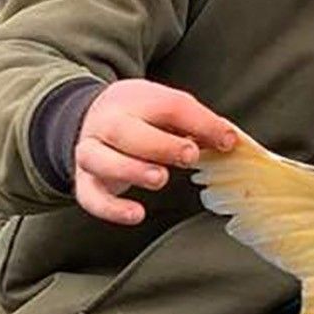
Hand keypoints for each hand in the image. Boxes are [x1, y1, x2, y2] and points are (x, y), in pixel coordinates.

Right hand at [74, 79, 237, 224]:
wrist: (92, 116)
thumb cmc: (142, 116)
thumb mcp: (168, 109)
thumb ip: (199, 124)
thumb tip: (230, 140)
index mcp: (136, 100)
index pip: (169, 106)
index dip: (201, 123)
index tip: (227, 141)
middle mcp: (107, 123)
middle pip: (126, 131)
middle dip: (160, 144)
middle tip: (189, 155)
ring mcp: (90, 152)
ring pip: (100, 159)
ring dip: (131, 170)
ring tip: (160, 178)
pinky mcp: (84, 181)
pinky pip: (90, 196)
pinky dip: (111, 208)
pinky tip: (136, 214)